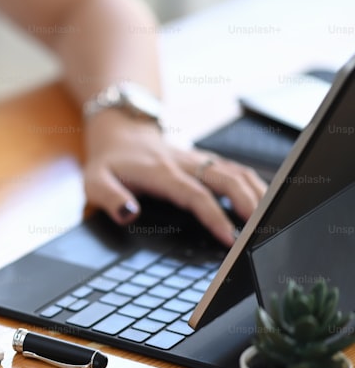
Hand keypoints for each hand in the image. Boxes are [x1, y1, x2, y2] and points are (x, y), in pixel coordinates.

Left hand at [81, 111, 266, 246]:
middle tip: (263, 230)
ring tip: (272, 219)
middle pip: (226, 179)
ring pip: (236, 172)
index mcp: (160, 172)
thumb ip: (110, 198)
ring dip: (257, 193)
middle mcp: (185, 164)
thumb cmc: (109, 162)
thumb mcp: (95, 181)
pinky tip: (266, 202)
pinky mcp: (205, 161)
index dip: (214, 216)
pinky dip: (253, 185)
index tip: (230, 238)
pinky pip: (235, 170)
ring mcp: (198, 160)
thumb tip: (128, 215)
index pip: (194, 195)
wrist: (119, 130)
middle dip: (248, 203)